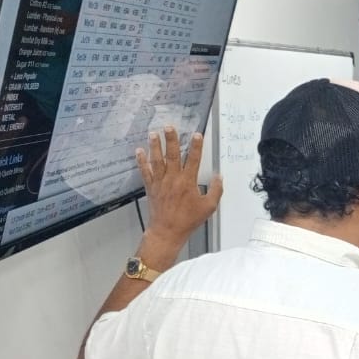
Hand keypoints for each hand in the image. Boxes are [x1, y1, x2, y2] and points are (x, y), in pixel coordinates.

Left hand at [136, 127, 222, 245]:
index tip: (197, 134)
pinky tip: (139, 151)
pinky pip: (145, 171)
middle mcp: (173, 179)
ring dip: (155, 146)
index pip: (194, 159)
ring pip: (157, 160)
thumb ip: (216, 190)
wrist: (167, 231)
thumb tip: (219, 178)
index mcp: (188, 182)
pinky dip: (141, 161)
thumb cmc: (188, 220)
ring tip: (154, 133)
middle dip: (172, 139)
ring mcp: (160, 182)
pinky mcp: (151, 187)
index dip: (196, 146)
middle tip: (169, 126)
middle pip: (173, 155)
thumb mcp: (209, 207)